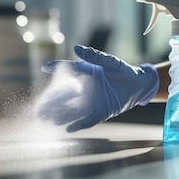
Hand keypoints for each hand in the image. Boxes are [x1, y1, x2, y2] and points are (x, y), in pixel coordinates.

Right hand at [35, 45, 158, 131]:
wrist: (139, 85)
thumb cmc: (124, 71)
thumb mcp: (111, 63)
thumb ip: (94, 56)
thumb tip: (76, 48)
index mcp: (85, 74)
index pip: (67, 71)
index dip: (56, 69)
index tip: (44, 68)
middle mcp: (85, 89)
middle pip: (64, 96)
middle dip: (51, 102)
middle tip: (38, 108)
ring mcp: (91, 101)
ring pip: (72, 109)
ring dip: (60, 115)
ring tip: (47, 119)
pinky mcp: (100, 112)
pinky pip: (87, 120)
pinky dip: (78, 124)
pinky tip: (68, 129)